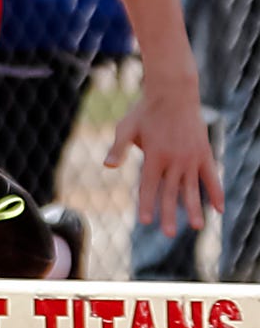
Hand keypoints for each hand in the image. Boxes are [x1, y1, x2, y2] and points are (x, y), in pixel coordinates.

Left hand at [105, 69, 223, 237]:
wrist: (173, 93)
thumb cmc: (145, 111)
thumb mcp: (126, 127)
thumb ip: (118, 148)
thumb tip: (108, 167)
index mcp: (154, 156)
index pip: (148, 186)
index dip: (147, 204)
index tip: (146, 222)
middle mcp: (174, 160)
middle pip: (170, 192)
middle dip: (169, 214)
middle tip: (168, 234)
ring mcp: (191, 157)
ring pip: (192, 188)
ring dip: (194, 208)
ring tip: (198, 228)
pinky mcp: (204, 153)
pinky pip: (211, 176)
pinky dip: (215, 192)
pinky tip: (219, 209)